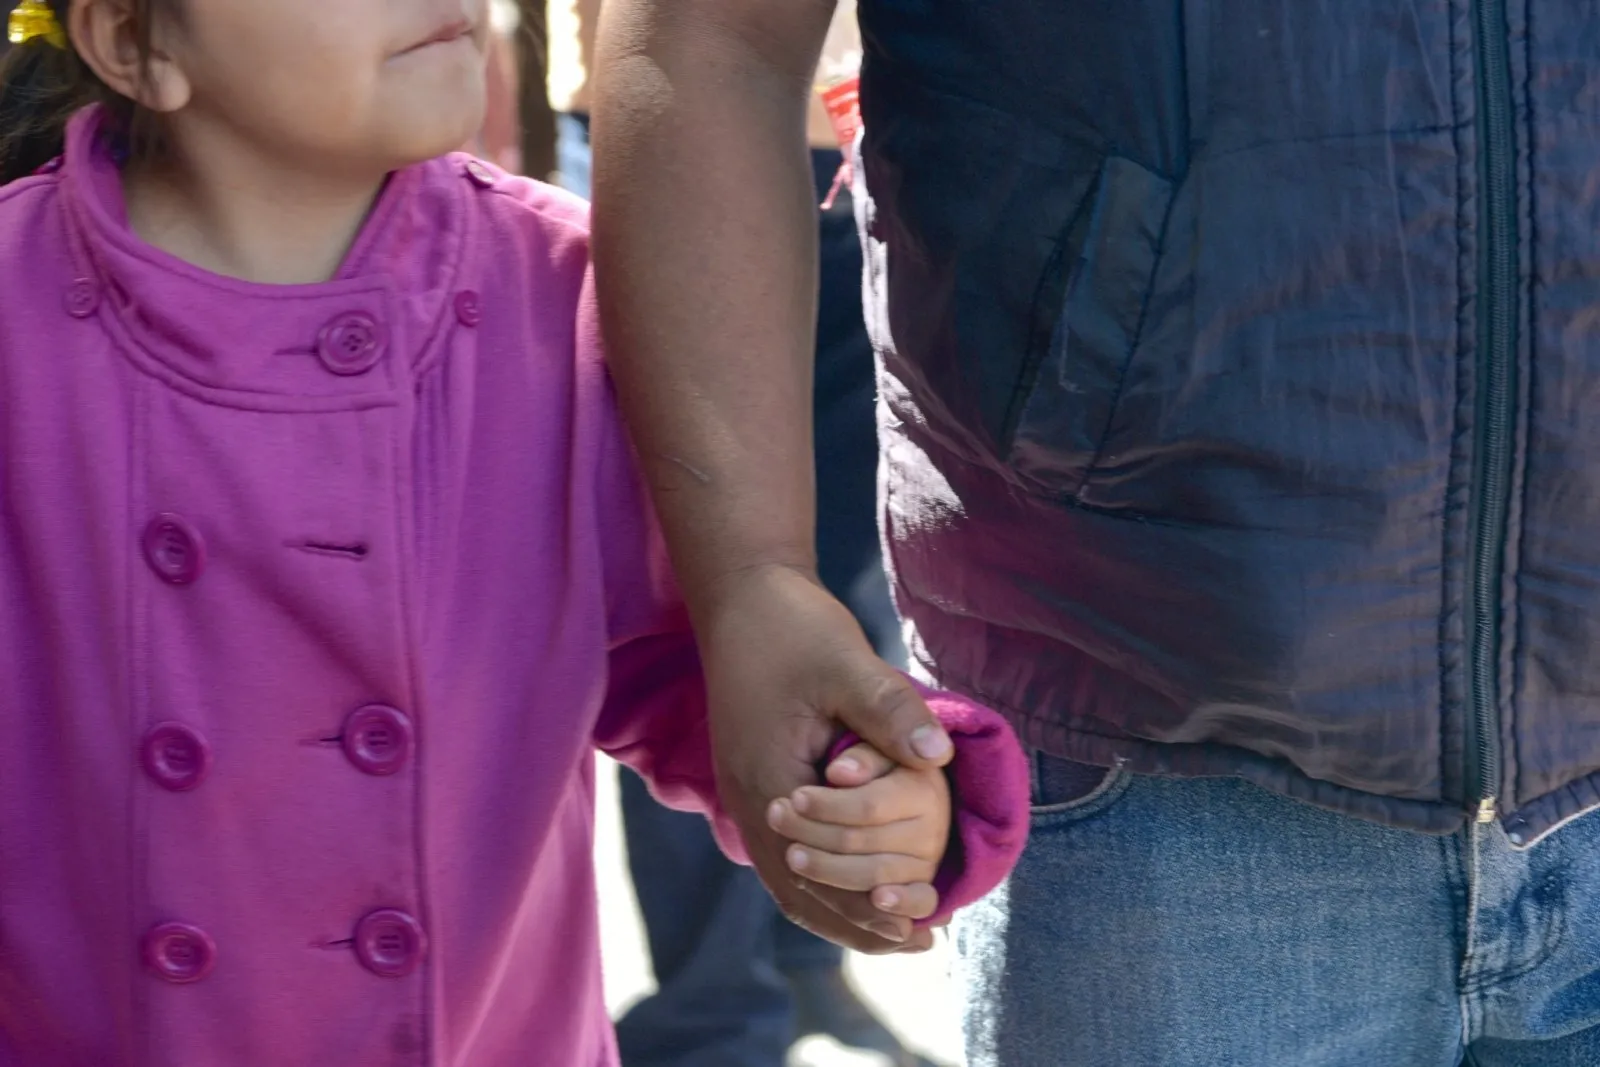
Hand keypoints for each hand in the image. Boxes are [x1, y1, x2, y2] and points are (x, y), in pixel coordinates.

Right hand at [698, 563, 954, 952]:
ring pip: (788, 879)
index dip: (870, 904)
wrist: (742, 598)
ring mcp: (746, 795)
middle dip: (860, 920)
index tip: (923, 924)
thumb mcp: (846, 661)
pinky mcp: (755, 782)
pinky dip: (820, 881)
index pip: (820, 870)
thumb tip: (940, 759)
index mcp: (769, 779)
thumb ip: (889, 711)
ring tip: (896, 932)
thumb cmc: (794, 627)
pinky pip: (785, 853)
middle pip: (802, 889)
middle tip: (922, 942)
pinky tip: (858, 883)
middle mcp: (749, 800)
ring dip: (840, 907)